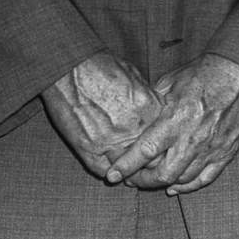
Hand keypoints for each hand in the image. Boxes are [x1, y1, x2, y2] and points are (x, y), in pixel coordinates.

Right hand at [42, 53, 161, 182]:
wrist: (72, 67)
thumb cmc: (104, 68)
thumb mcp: (137, 79)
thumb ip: (150, 102)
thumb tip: (157, 116)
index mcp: (150, 110)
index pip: (166, 140)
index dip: (163, 145)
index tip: (159, 149)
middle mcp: (134, 128)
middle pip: (151, 159)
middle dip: (149, 161)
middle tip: (146, 163)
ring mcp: (111, 141)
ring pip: (128, 169)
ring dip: (129, 169)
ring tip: (129, 169)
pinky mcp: (89, 148)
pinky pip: (104, 170)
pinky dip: (109, 172)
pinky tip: (112, 169)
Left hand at [110, 54, 238, 193]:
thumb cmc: (203, 73)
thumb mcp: (170, 82)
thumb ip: (152, 105)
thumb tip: (136, 120)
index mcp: (176, 119)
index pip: (145, 151)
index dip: (126, 167)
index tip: (112, 175)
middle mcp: (193, 138)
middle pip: (163, 174)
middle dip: (142, 181)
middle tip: (131, 179)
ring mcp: (212, 148)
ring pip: (182, 180)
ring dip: (163, 184)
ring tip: (151, 181)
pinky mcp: (226, 151)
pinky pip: (205, 178)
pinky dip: (188, 186)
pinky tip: (176, 186)